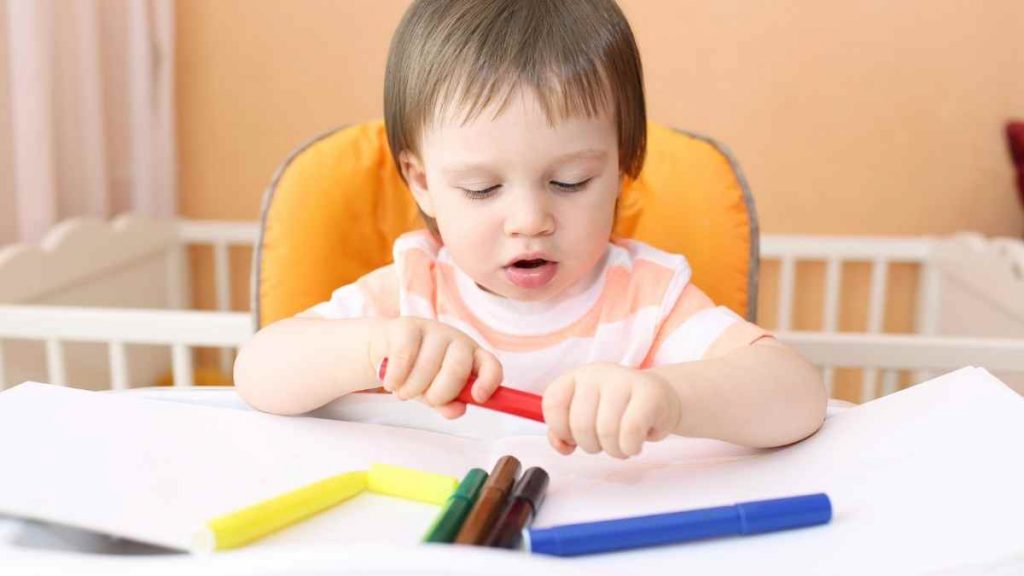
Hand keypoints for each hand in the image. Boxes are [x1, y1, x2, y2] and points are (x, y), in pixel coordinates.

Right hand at [369, 317, 502, 418]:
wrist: (384, 351)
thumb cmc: (418, 374)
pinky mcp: (408, 326)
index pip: (492, 367)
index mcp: (473, 358)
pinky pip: (404, 356)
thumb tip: (457, 410)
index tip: (478, 398)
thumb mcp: (436, 393)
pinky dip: (396, 377)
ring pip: (427, 367)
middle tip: (425, 399)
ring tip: (404, 391)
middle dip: (439, 393)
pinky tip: (391, 383)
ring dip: (411, 389)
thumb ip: (448, 403)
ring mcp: (434, 330)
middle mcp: (458, 340)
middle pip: (457, 369)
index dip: (488, 382)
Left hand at [542, 363, 680, 458]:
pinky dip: (630, 448)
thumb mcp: (587, 417)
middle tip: (605, 443)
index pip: (553, 403)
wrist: (662, 399)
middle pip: (580, 425)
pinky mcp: (649, 393)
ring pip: (606, 431)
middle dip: (591, 446)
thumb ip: (565, 431)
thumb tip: (562, 446)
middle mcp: (596, 373)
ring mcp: (623, 380)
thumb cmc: (619, 412)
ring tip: (623, 445)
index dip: (560, 429)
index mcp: (576, 377)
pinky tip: (635, 445)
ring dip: (614, 451)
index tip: (574, 438)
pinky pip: (631, 431)